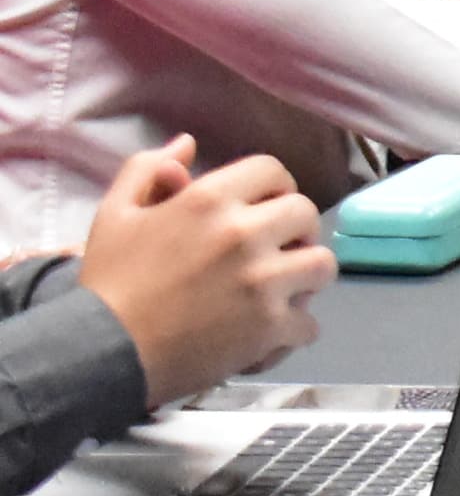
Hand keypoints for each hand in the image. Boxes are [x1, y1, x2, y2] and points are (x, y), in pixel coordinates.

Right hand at [79, 140, 332, 403]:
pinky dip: (293, 332)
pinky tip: (269, 334)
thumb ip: (147, 171)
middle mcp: (244, 234)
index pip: (273, 171)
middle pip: (306, 214)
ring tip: (283, 289)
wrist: (101, 351)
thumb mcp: (115, 214)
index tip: (265, 207)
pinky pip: (309, 324)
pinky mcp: (269, 327)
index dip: (273, 188)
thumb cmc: (108, 282)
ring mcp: (262, 281)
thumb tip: (186, 144)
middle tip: (276, 249)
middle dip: (295, 230)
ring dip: (306, 276)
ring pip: (322, 265)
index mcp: (209, 200)